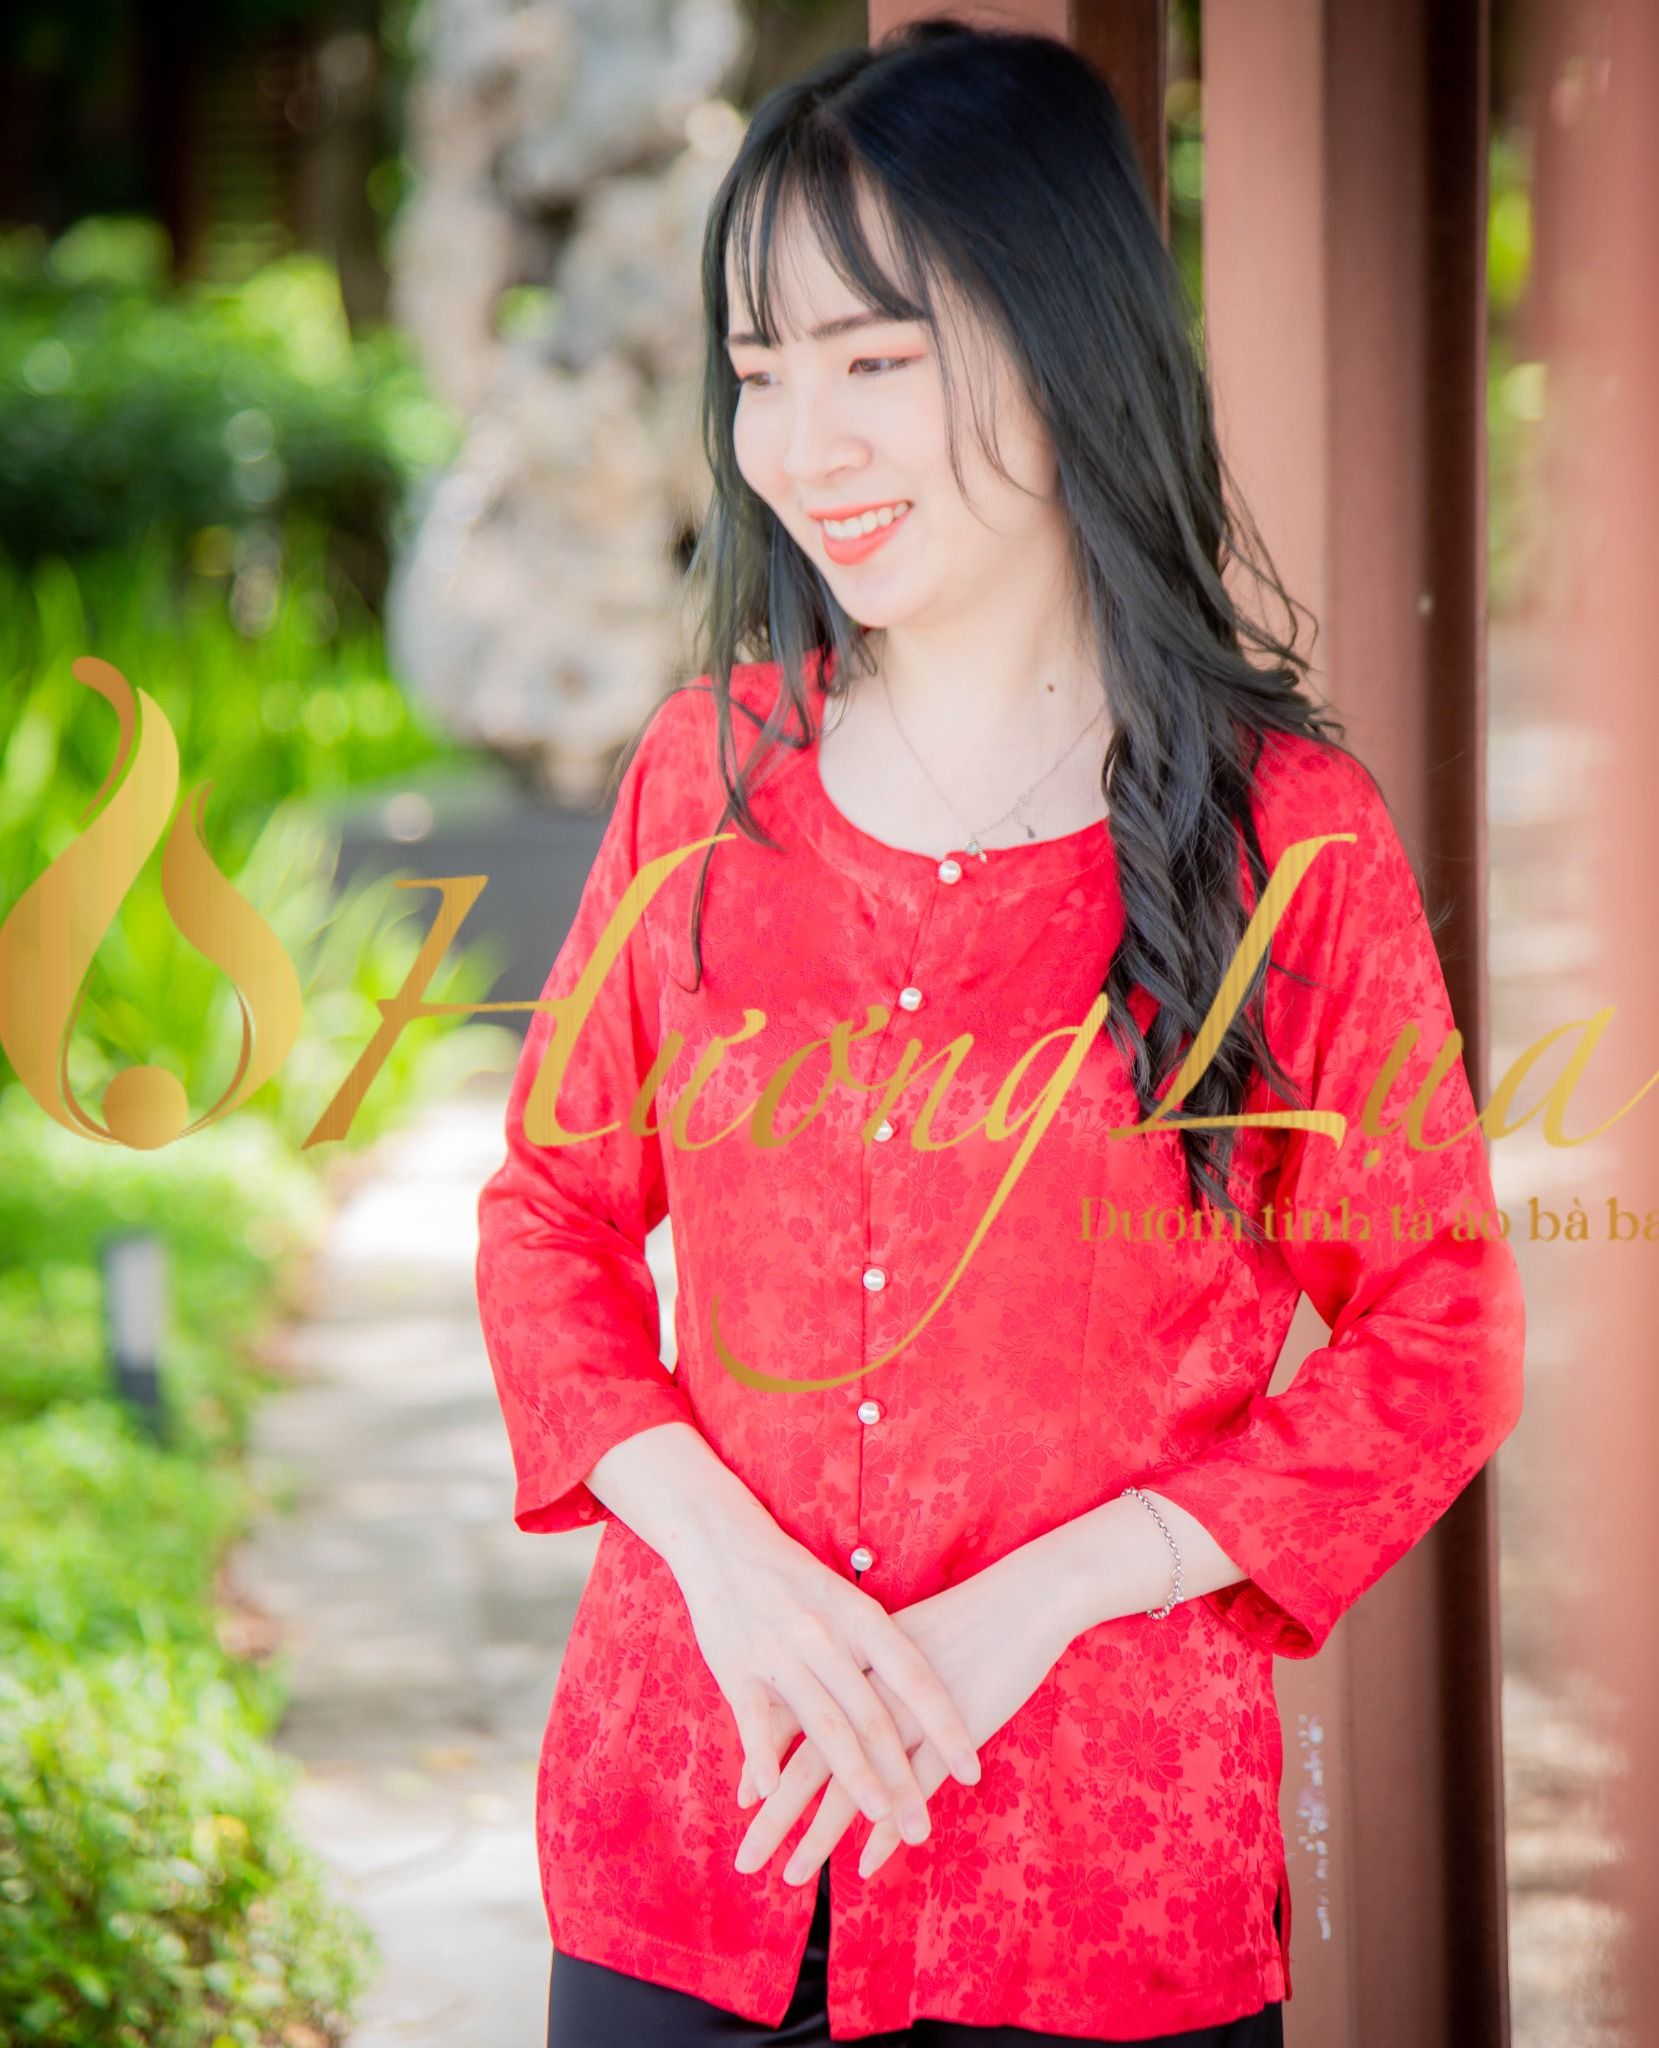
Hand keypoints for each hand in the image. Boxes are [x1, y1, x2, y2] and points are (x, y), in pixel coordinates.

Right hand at [670, 1516, 983, 1847]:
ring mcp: (782, 1653)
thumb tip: (921, 1698)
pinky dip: (762, 1757)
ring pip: (825, 1725)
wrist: (722, 1540)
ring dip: (854, 1777)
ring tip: (880, 1818)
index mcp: (861, 1616)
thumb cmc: (794, 1576)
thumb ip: (874, 1647)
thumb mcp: (845, 1598)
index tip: (971, 1771)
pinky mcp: (737, 1668)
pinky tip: (772, 1792)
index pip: (915, 1679)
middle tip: (925, 1828)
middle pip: (874, 1716)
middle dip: (903, 1778)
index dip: (944, 1727)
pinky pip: (754, 1719)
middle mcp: (827, 1636)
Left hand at [732, 1547, 1073, 1884]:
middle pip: (812, 1758)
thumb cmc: (961, 1616)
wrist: (1025, 1595)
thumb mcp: (896, 1635)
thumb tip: (827, 1699)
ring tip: (792, 1876)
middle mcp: (873, 1684)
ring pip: (857, 1781)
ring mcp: (913, 1710)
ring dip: (821, 1835)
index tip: (742, 1804)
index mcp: (851, 1657)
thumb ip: (859, 1667)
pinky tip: (864, 1868)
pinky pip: (915, 1787)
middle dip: (776, 1815)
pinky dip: (888, 1830)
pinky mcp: (956, 1729)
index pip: (793, 1716)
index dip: (764, 1761)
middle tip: (745, 1861)